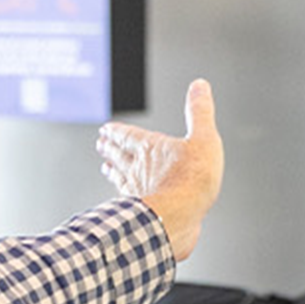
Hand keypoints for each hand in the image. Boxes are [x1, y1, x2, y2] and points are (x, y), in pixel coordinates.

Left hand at [98, 79, 222, 261]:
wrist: (178, 217)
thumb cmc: (191, 181)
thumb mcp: (204, 139)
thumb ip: (200, 112)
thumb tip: (200, 86)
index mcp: (150, 148)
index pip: (128, 135)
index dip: (117, 131)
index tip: (106, 129)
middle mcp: (138, 168)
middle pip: (119, 155)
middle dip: (110, 148)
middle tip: (100, 144)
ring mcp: (137, 191)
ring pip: (120, 177)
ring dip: (112, 171)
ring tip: (106, 168)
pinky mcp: (141, 212)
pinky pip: (127, 200)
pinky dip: (122, 196)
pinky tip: (122, 198)